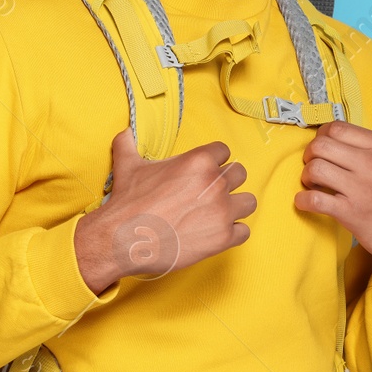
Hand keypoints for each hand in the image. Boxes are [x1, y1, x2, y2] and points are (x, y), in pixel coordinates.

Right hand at [74, 127, 255, 292]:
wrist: (123, 240)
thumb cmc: (128, 203)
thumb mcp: (127, 166)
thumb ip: (129, 144)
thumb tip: (126, 131)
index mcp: (198, 161)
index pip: (223, 151)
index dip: (214, 161)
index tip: (204, 172)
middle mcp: (215, 183)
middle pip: (240, 174)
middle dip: (227, 182)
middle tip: (210, 193)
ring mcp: (222, 211)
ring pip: (249, 202)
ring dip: (236, 207)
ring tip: (218, 213)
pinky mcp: (223, 237)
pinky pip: (244, 231)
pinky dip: (233, 233)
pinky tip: (216, 233)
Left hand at [294, 121, 371, 298]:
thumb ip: (367, 149)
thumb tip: (331, 141)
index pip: (336, 128)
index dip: (320, 137)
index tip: (321, 151)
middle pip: (321, 145)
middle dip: (309, 156)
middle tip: (313, 168)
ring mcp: (363, 189)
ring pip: (315, 169)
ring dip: (306, 178)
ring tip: (313, 186)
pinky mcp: (353, 214)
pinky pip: (314, 199)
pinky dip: (303, 201)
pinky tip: (306, 203)